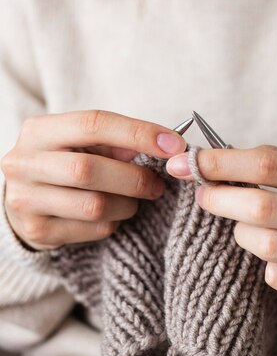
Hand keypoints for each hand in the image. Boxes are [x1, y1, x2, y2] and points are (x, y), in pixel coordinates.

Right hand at [1, 110, 185, 249]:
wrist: (25, 198)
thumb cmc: (64, 164)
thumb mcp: (82, 144)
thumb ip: (116, 142)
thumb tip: (164, 147)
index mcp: (38, 131)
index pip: (93, 124)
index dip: (138, 133)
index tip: (174, 145)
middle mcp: (24, 163)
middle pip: (88, 169)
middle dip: (134, 178)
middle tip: (158, 184)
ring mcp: (25, 200)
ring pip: (93, 205)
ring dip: (127, 204)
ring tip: (133, 201)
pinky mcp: (37, 231)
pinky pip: (93, 228)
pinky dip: (113, 222)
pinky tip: (112, 215)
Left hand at [166, 145, 276, 310]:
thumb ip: (273, 166)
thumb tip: (208, 163)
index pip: (270, 163)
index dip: (223, 163)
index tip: (189, 162)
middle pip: (263, 208)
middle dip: (221, 201)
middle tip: (205, 197)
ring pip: (267, 246)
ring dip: (244, 235)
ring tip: (247, 228)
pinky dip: (267, 266)